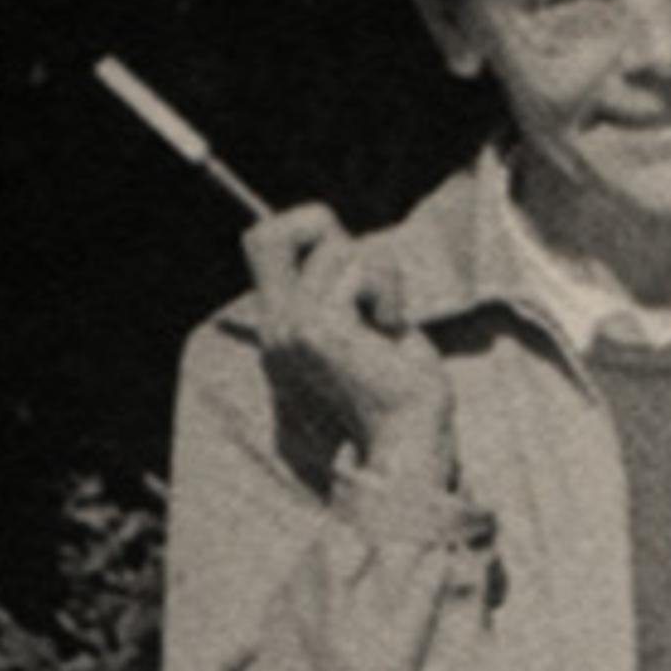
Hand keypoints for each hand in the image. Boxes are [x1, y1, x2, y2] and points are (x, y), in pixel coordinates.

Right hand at [245, 202, 454, 477]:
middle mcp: (276, 326)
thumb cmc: (399, 388)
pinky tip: (389, 331)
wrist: (409, 442)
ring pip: (337, 249)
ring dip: (380, 276)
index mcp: (282, 325)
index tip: (347, 270)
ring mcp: (292, 329)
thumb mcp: (363, 325)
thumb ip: (343, 287)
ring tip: (385, 325)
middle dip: (324, 232)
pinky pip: (358, 269)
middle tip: (362, 284)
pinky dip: (386, 290)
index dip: (302, 228)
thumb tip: (345, 239)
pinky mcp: (319, 332)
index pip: (261, 241)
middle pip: (268, 232)